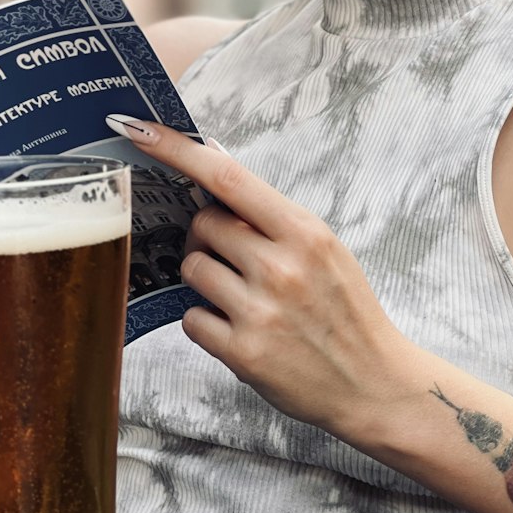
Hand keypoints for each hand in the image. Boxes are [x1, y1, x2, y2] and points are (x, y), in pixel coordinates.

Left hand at [105, 117, 412, 439]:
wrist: (373, 382)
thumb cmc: (346, 310)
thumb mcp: (324, 248)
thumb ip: (272, 214)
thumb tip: (215, 163)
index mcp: (304, 232)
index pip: (228, 177)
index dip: (177, 150)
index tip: (139, 129)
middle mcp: (280, 267)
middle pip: (203, 224)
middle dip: (209, 236)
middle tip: (236, 256)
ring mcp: (260, 311)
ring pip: (192, 269)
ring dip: (206, 278)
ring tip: (242, 295)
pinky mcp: (243, 354)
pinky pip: (191, 319)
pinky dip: (206, 321)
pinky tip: (238, 327)